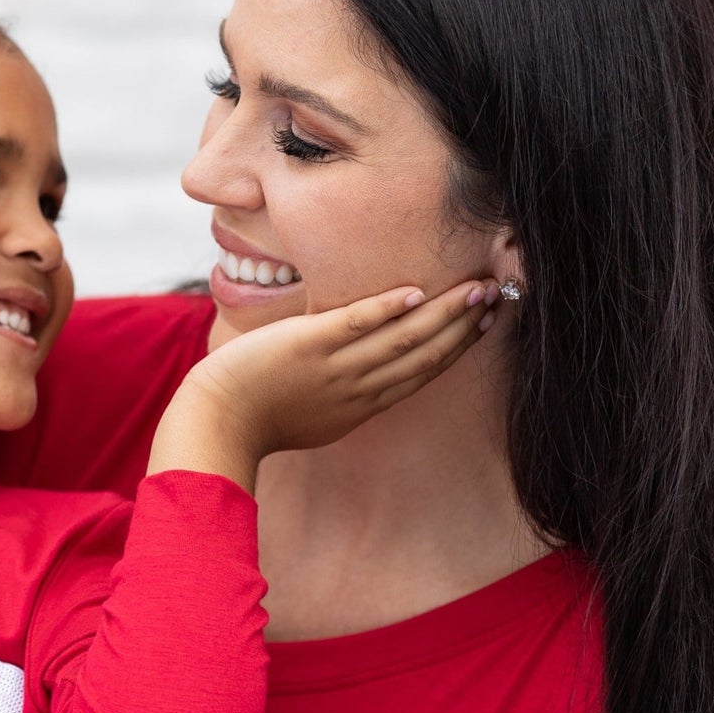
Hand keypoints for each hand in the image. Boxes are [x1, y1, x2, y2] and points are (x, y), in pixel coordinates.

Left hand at [148, 278, 498, 488]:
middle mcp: (356, 389)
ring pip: (400, 338)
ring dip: (441, 313)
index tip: (483, 323)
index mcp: (360, 405)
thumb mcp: (312, 413)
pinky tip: (415, 293)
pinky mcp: (308, 346)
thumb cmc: (254, 417)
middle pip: (422, 355)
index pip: (419, 372)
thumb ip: (341, 394)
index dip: (455, 347)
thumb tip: (356, 373)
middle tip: (497, 297)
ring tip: (475, 288)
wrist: (216, 424)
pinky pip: (355, 325)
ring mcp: (334, 368)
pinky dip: (386, 310)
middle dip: (463, 326)